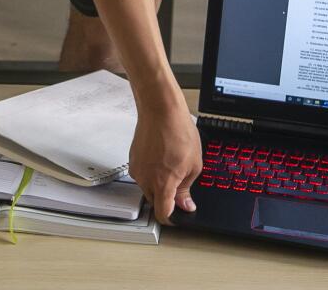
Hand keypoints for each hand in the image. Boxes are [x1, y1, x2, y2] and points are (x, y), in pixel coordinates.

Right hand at [129, 89, 202, 223]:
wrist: (161, 110)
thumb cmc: (178, 132)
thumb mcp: (194, 164)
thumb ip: (187, 189)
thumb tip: (185, 204)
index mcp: (162, 184)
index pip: (162, 214)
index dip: (172, 218)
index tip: (179, 213)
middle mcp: (146, 180)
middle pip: (155, 200)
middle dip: (167, 196)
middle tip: (181, 180)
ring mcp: (137, 169)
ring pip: (148, 186)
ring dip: (159, 181)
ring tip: (172, 161)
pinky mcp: (133, 159)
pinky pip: (143, 172)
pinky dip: (152, 169)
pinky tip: (162, 155)